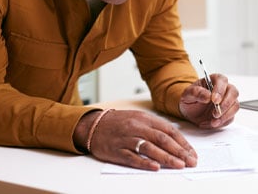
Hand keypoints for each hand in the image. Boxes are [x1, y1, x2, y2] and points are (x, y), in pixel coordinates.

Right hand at [74, 109, 196, 170]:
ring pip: (149, 148)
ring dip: (166, 158)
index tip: (192, 153)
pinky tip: (155, 167)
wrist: (93, 125)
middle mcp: (136, 127)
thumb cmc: (118, 122)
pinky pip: (132, 157)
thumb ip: (154, 126)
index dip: (182, 142)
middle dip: (179, 151)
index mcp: (143, 118)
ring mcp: (126, 138)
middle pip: (162, 139)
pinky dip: (144, 162)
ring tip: (179, 165)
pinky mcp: (117, 150)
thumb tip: (175, 139)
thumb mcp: (137, 117)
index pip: (168, 130)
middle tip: (191, 162)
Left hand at [179, 74, 238, 128]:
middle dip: (225, 104)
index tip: (214, 100)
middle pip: (233, 92)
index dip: (220, 90)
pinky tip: (211, 123)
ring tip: (212, 121)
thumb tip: (207, 95)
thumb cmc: (189, 99)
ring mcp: (227, 101)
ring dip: (225, 116)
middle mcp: (223, 89)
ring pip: (235, 106)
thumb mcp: (187, 94)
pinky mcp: (228, 112)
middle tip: (215, 113)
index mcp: (213, 80)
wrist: (189, 111)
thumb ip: (195, 92)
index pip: (222, 80)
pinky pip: (231, 118)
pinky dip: (222, 122)